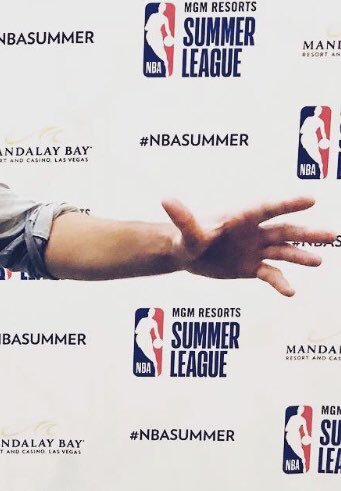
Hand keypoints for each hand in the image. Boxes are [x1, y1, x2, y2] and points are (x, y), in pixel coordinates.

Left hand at [163, 196, 334, 295]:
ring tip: (318, 260)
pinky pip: (271, 274)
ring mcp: (256, 249)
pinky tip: (290, 292)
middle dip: (307, 232)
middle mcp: (254, 231)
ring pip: (284, 251)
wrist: (186, 254)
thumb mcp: (186, 231)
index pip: (266, 209)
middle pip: (285, 230)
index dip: (287, 204)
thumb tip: (166, 200)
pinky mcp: (253, 266)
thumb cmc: (187, 236)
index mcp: (241, 217)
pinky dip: (280, 282)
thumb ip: (183, 218)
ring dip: (301, 255)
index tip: (310, 199)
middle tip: (332, 234)